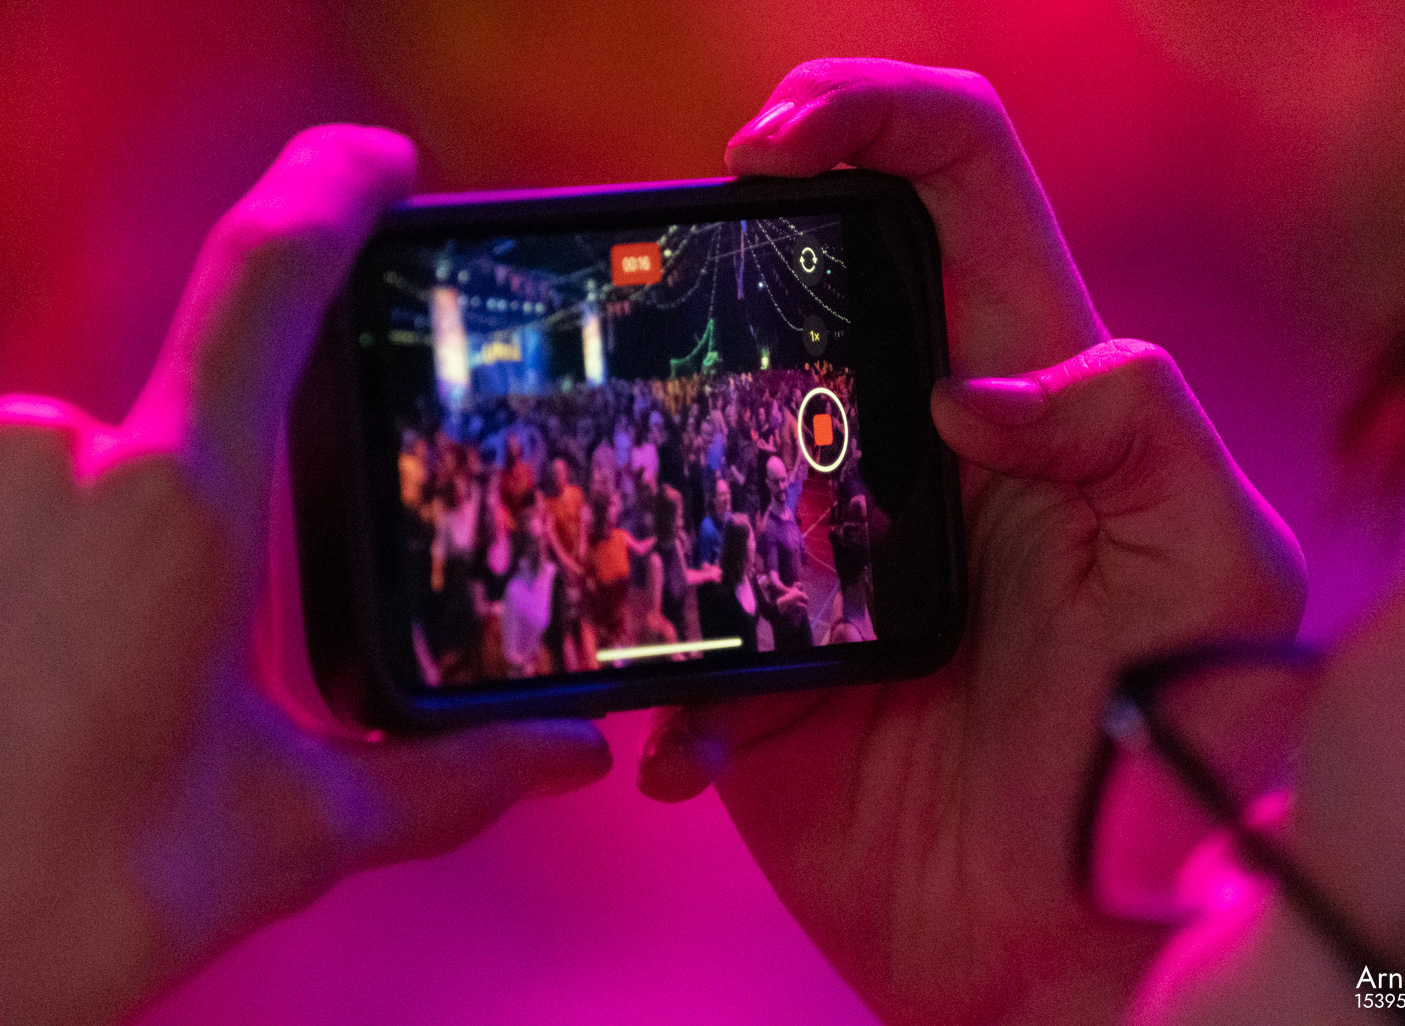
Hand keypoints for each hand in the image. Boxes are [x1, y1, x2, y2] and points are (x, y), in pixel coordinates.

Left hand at [0, 127, 610, 1025]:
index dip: (333, 190)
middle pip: (164, 428)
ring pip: (71, 471)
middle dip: (187, 523)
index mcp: (185, 508)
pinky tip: (27, 664)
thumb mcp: (290, 830)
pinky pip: (8, 491)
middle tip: (173, 661)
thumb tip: (571, 756)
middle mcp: (58, 459)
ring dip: (97, 551)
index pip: (269, 278)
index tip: (384, 166)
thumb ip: (447, 779)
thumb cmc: (71, 897)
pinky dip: (32, 556)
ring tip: (79, 689)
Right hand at [637, 60, 1304, 1025]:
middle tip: (661, 263)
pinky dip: (658, 677)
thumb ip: (1143, 434)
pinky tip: (689, 752)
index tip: (772, 145)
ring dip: (650, 433)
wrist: (1069, 939)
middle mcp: (906, 444)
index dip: (871, 118)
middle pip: (808, 271)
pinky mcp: (751, 655)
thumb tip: (975, 387)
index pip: (956, 187)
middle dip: (731, 233)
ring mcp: (816, 544)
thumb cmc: (1164, 751)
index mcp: (1025, 390)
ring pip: (702, 421)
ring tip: (625, 492)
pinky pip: (662, 618)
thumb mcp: (1219, 572)